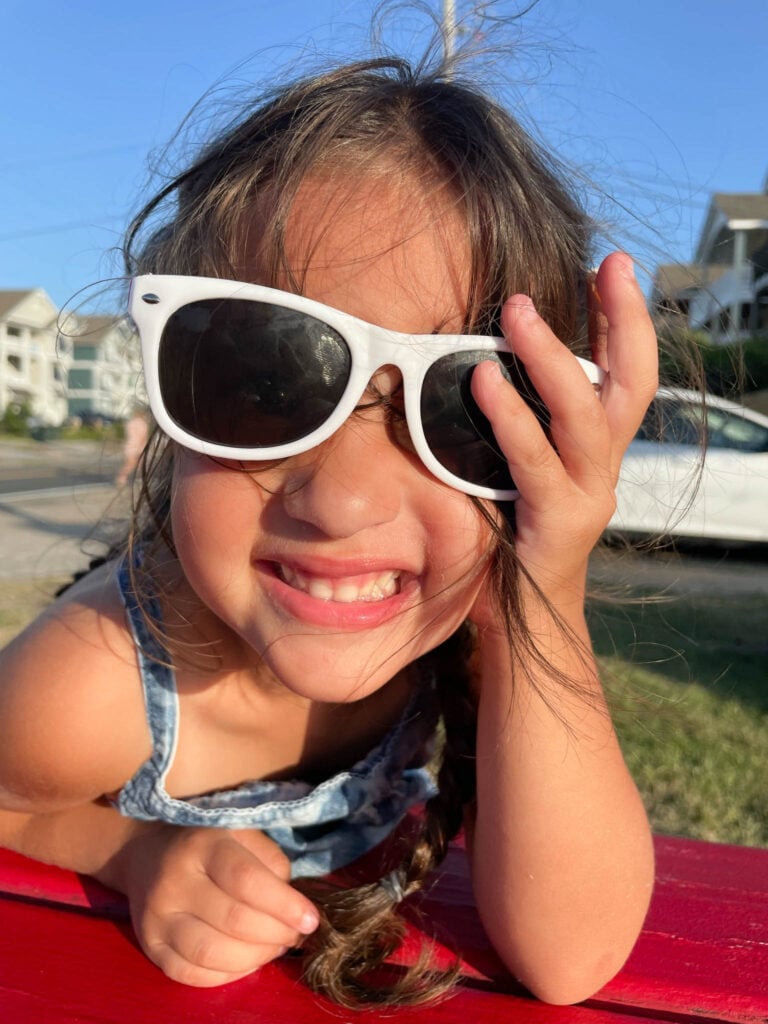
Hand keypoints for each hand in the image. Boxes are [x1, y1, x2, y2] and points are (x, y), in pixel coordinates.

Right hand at [115, 825, 319, 986]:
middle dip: (275, 935)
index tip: (310, 919)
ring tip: (273, 947)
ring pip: (212, 953)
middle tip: (294, 934)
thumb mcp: (243, 835)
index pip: (247, 880)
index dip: (284, 905)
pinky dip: (228, 975)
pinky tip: (246, 961)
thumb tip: (294, 909)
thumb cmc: (210, 844)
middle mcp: (175, 882)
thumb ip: (271, 865)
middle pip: (233, 921)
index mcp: (203, 846)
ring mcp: (157, 918)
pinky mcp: (150, 947)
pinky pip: (191, 976)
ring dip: (255, 958)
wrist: (147, 852)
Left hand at [470, 252, 657, 616]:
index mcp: (596, 450)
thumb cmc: (511, 538)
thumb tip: (485, 361)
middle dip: (624, 320)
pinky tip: (483, 382)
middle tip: (609, 266)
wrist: (522, 624)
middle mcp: (603, 469)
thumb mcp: (521, 468)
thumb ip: (521, 423)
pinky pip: (535, 464)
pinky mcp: (557, 526)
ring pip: (585, 417)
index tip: (612, 266)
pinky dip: (510, 419)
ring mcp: (587, 498)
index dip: (624, 319)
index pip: (625, 373)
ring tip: (519, 312)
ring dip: (552, 359)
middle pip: (631, 384)